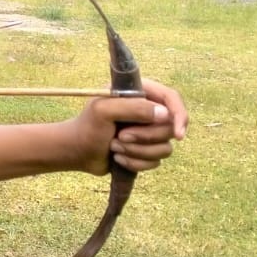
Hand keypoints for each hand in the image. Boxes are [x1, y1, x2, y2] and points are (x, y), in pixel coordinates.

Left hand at [67, 78, 188, 174]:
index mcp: (140, 93)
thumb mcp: (104, 111)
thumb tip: (165, 115)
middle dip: (145, 137)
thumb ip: (134, 108)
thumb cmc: (87, 126)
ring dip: (138, 152)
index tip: (178, 134)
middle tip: (120, 137)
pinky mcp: (146, 151)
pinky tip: (118, 159)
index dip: (179, 115)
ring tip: (115, 147)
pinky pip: (156, 162)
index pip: (172, 98)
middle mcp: (148, 111)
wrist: (76, 151)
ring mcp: (149, 132)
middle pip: (169, 128)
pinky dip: (136, 163)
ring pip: (165, 148)